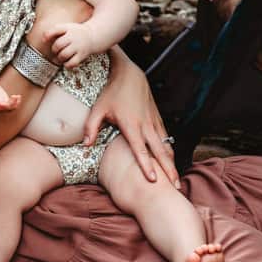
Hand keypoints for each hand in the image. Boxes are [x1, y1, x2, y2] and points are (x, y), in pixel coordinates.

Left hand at [45, 21, 100, 67]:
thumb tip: (43, 40)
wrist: (93, 36)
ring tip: (61, 56)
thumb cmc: (74, 33)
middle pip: (58, 44)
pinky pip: (71, 63)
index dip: (47, 35)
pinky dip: (66, 64)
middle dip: (54, 49)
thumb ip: (53, 31)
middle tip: (56, 50)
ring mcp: (78, 46)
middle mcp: (73, 37)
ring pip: (64, 55)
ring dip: (59, 57)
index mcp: (68, 28)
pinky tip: (67, 61)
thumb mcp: (65, 27)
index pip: (56, 29)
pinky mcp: (82, 55)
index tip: (44, 40)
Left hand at [86, 48, 177, 185]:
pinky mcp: (157, 119)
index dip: (146, 165)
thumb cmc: (111, 93)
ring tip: (176, 180)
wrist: (129, 74)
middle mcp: (145, 126)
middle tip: (175, 187)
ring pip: (166, 146)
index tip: (152, 180)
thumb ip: (90, 127)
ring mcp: (154, 122)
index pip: (140, 150)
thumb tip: (84, 146)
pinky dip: (170, 151)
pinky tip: (172, 162)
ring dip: (172, 163)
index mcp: (131, 125)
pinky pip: (166, 138)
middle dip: (168, 170)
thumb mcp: (98, 108)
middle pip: (159, 152)